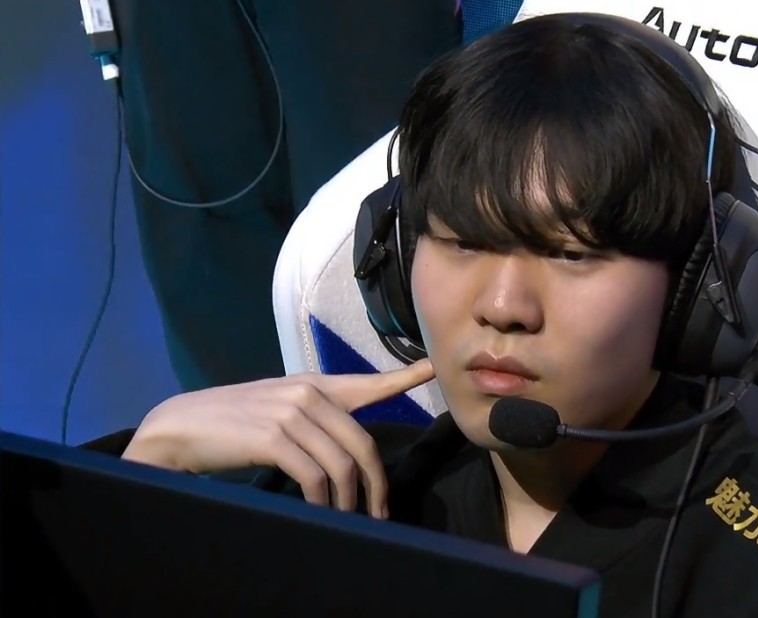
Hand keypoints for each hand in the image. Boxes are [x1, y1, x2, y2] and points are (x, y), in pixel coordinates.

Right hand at [122, 359, 434, 516]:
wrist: (180, 427)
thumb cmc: (231, 425)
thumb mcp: (278, 411)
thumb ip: (314, 421)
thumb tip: (347, 458)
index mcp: (313, 385)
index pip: (367, 382)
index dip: (403, 377)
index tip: (431, 369)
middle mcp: (308, 393)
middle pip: (363, 444)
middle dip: (376, 485)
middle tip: (379, 514)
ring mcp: (291, 413)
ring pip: (343, 464)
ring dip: (350, 501)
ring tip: (349, 521)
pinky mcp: (273, 438)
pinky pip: (316, 477)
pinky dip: (324, 502)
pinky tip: (321, 514)